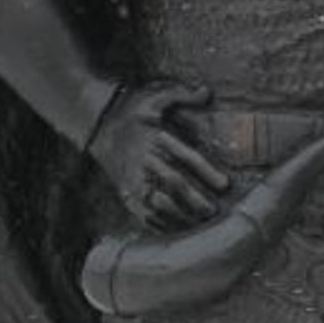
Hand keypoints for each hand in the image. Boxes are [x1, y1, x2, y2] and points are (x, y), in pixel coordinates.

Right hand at [88, 80, 229, 232]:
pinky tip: (176, 230)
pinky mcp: (126, 190)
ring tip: (200, 224)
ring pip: (159, 202)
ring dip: (181, 215)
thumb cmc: (132, 109)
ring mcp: (133, 178)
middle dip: (196, 199)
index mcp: (156, 138)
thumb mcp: (156, 95)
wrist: (98, 123)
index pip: (187, 157)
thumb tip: (206, 92)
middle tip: (215, 211)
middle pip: (175, 183)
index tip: (225, 184)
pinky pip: (142, 212)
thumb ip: (182, 94)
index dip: (207, 172)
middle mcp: (145, 160)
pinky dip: (159, 224)